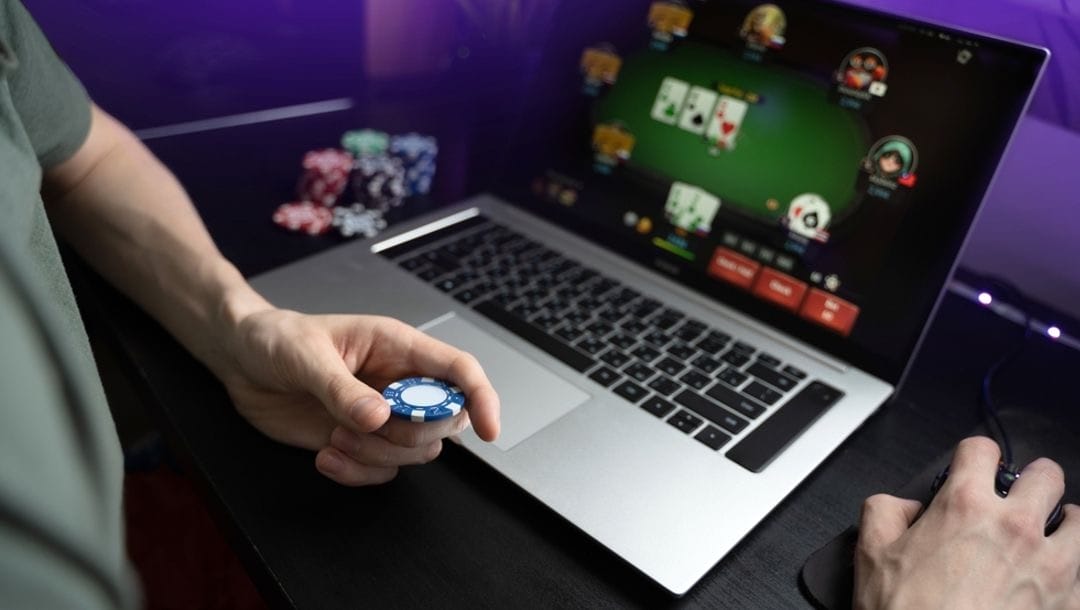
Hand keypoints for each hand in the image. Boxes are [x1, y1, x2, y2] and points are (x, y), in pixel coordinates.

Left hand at [214, 308, 499, 484]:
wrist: (241, 359)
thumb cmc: (276, 338)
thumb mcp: (305, 355)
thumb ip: (342, 388)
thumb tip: (379, 417)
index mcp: (397, 347)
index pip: (458, 370)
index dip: (481, 398)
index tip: (488, 428)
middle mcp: (397, 383)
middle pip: (443, 420)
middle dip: (408, 435)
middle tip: (360, 428)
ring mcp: (380, 416)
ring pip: (415, 451)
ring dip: (376, 457)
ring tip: (334, 438)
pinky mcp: (359, 441)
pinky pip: (380, 471)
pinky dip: (356, 473)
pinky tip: (325, 455)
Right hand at [854, 436, 1079, 608]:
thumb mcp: (871, 554)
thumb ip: (884, 511)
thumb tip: (904, 506)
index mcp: (965, 507)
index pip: (981, 450)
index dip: (973, 456)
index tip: (973, 467)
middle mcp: (1014, 527)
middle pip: (1045, 475)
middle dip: (1030, 481)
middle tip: (1017, 497)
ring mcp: (1051, 566)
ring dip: (1065, 523)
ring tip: (1049, 535)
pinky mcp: (1070, 603)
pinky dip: (1072, 577)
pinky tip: (1053, 585)